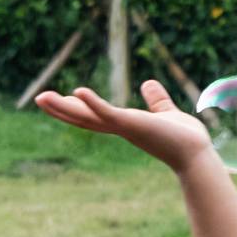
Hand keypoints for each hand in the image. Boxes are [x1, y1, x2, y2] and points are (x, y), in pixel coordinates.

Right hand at [34, 80, 212, 174]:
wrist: (197, 153)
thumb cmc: (184, 138)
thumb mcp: (166, 112)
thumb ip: (156, 100)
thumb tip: (148, 84)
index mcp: (127, 125)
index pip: (96, 116)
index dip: (78, 108)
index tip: (60, 100)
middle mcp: (121, 128)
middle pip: (85, 119)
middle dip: (62, 110)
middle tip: (39, 99)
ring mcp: (125, 127)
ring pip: (89, 117)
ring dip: (65, 108)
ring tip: (43, 97)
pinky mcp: (132, 125)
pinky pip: (108, 114)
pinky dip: (94, 104)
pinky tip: (78, 92)